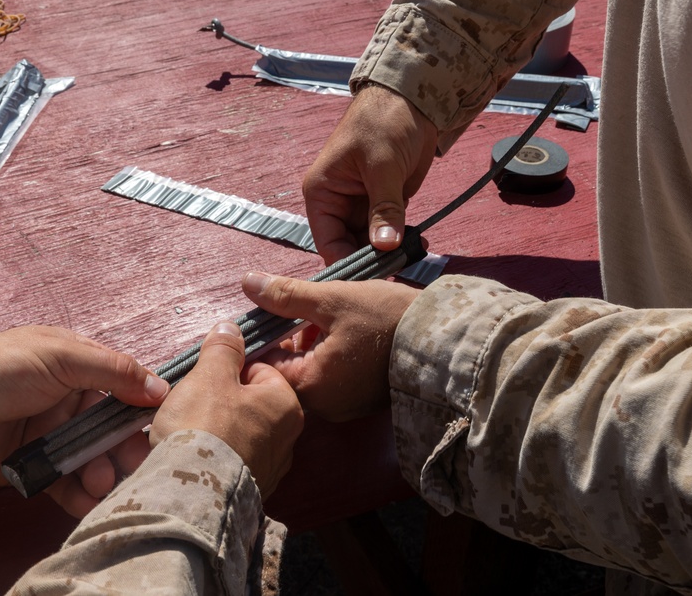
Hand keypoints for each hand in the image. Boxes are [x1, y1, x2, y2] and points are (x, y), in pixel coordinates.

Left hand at [0, 326, 169, 517]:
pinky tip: (88, 501)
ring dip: (102, 474)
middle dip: (122, 452)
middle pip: (109, 434)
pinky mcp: (31, 469)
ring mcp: (50, 438)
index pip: (122, 394)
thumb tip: (160, 388)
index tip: (156, 431)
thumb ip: (114, 371)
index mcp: (79, 372)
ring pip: (90, 462)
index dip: (139, 414)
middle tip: (132, 467)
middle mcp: (68, 405)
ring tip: (100, 484)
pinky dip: (79, 496)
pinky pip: (64, 485)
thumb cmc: (0, 367)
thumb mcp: (62, 356)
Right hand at [149, 322, 303, 499]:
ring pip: (239, 433)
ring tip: (187, 431)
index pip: (259, 370)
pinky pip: (230, 461)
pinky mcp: (249, 492)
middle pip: (249, 403)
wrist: (189, 493)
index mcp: (286, 406)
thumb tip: (231, 328)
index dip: (228, 368)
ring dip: (216, 428)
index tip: (205, 377)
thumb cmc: (204, 426)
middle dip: (221, 400)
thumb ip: (223, 349)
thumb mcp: (210, 375)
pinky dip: (214, 456)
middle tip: (193, 403)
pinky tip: (193, 456)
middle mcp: (287, 440)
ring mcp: (270, 470)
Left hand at [242, 272, 418, 420]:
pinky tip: (342, 330)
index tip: (267, 311)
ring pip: (310, 375)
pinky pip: (332, 380)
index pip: (264, 367)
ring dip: (308, 346)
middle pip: (286, 373)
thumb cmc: (387, 317)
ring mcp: (346, 408)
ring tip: (324, 314)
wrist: (445, 337)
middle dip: (287, 339)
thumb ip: (287, 295)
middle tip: (298, 307)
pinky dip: (328, 356)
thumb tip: (247, 283)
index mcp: (312, 386)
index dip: (262, 336)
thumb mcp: (332, 298)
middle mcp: (325, 407)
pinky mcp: (363, 402)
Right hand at [303, 83, 437, 263]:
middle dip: (371, 261)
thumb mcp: (382, 166)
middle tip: (397, 272)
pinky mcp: (385, 204)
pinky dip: (402, 241)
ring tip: (412, 258)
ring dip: (389, 253)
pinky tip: (419, 246)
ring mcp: (361, 205)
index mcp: (322, 193)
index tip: (369, 280)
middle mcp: (337, 204)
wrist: (413, 98)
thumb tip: (384, 247)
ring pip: (370, 243)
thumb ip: (384, 208)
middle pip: (348, 247)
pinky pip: (389, 232)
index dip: (346, 263)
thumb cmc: (384, 121)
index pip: (327, 242)